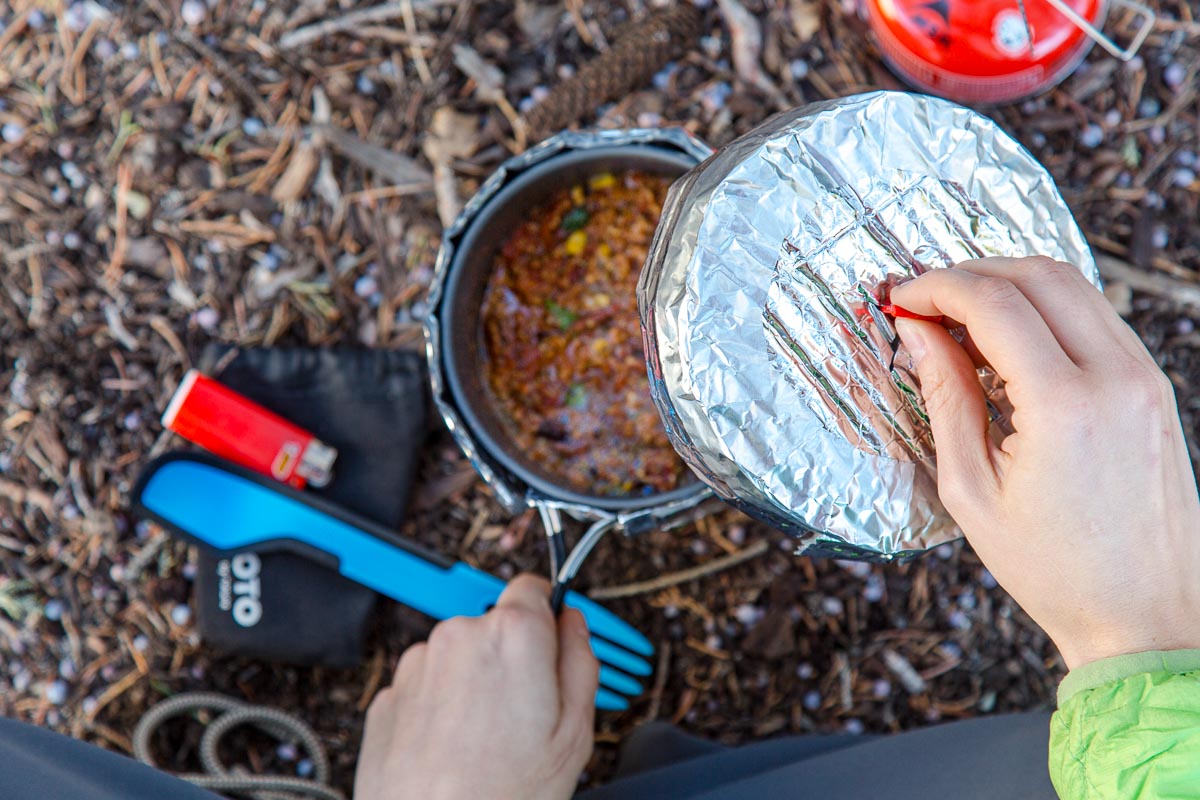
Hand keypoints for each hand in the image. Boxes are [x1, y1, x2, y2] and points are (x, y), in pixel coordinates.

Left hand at [354, 575, 597, 799]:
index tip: (550, 641)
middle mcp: (458, 636)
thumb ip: (580, 662)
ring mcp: (417, 665)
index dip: (546, 616)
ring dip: (472, 684)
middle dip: (510, 659)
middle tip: (523, 716)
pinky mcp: (388, 695)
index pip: (531, 588)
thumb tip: (573, 625)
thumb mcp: (574, 733)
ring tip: (484, 742)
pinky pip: (426, 687)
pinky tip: (453, 750)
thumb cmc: (502, 796)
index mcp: (512, 636)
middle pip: (494, 627)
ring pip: (458, 657)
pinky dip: (439, 709)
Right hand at [891, 257, 1199, 668]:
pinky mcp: (1154, 388)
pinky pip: (1096, 318)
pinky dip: (1045, 311)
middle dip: (971, 273)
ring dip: (1009, 286)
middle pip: (1038, 274)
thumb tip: (916, 331)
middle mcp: (1116, 377)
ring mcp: (1145, 378)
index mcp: (1065, 406)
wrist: (1146, 614)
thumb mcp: (972, 489)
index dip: (936, 287)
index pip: (993, 302)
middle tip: (923, 300)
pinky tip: (1006, 345)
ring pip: (1074, 285)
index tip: (900, 298)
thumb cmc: (1056, 569)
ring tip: (959, 321)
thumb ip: (944, 396)